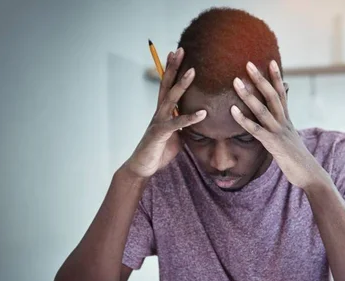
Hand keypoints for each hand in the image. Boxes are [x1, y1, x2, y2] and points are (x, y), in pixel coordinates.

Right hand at [125, 48, 206, 177]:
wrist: (142, 167)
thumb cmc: (159, 151)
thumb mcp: (176, 136)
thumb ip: (185, 125)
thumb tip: (200, 120)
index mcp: (162, 112)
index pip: (167, 86)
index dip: (172, 69)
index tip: (177, 53)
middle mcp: (158, 113)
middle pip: (166, 85)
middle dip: (173, 67)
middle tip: (180, 49)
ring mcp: (158, 122)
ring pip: (170, 99)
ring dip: (182, 85)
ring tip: (193, 72)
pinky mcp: (160, 134)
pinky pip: (176, 124)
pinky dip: (189, 118)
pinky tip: (203, 113)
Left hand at [230, 60, 323, 188]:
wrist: (311, 175)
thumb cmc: (299, 160)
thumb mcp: (291, 139)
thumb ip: (284, 126)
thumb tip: (282, 120)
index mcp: (288, 121)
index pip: (282, 94)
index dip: (276, 77)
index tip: (270, 61)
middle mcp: (284, 123)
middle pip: (272, 95)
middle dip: (260, 79)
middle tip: (248, 63)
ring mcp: (279, 133)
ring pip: (263, 109)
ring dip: (249, 95)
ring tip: (236, 81)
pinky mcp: (273, 145)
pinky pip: (256, 130)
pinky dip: (244, 120)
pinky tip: (232, 111)